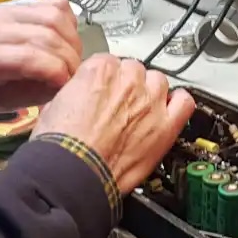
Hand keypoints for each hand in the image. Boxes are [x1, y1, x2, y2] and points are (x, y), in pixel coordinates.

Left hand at [0, 0, 80, 108]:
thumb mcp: (1, 101)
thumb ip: (33, 94)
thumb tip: (66, 83)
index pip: (28, 58)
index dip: (56, 71)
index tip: (67, 83)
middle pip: (45, 36)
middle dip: (69, 59)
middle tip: (74, 75)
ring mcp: (10, 11)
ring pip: (54, 17)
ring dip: (72, 41)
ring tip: (72, 58)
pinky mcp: (22, 4)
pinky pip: (56, 5)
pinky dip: (69, 23)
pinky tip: (67, 40)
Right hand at [35, 55, 193, 192]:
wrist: (73, 175)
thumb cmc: (60, 147)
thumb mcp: (52, 107)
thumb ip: (73, 92)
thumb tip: (76, 96)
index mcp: (100, 70)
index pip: (109, 62)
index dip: (105, 80)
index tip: (102, 93)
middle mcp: (129, 80)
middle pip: (135, 70)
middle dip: (127, 86)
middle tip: (117, 107)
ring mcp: (150, 102)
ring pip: (159, 82)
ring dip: (150, 94)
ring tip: (139, 112)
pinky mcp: (165, 127)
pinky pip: (185, 103)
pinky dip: (179, 104)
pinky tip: (170, 111)